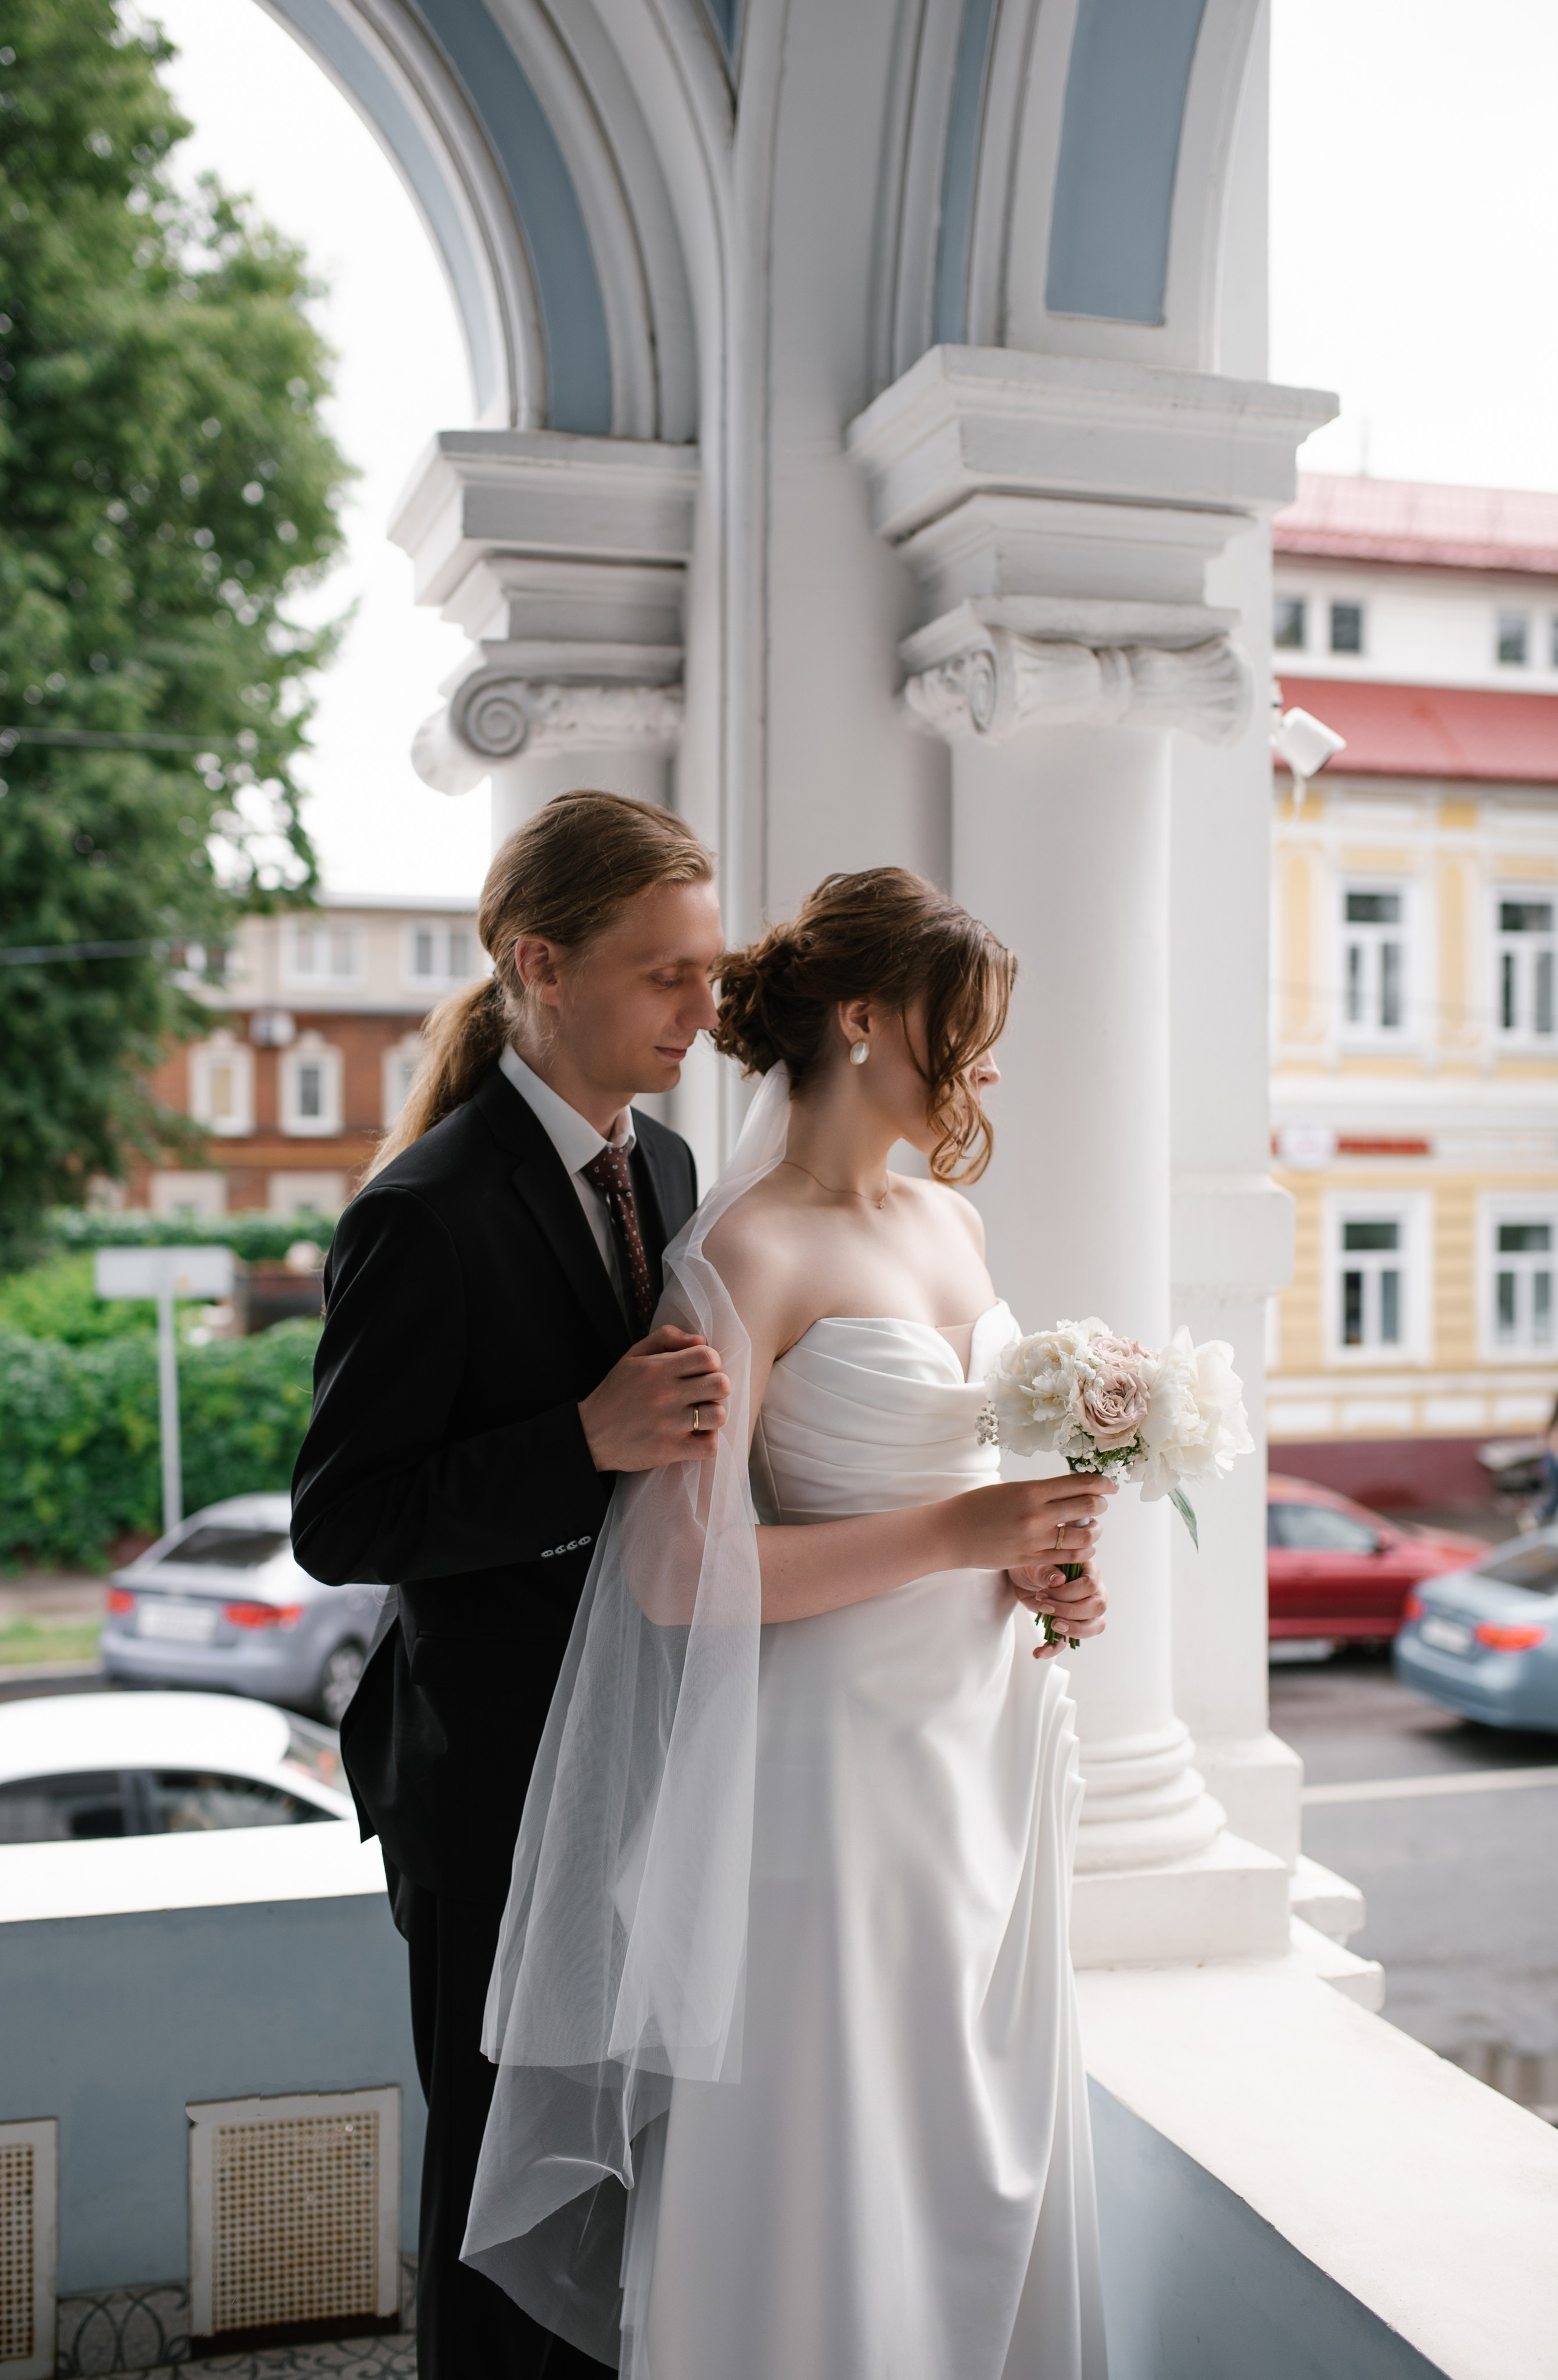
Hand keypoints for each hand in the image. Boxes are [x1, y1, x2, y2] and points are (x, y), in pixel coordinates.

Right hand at [578, 1325, 730, 1472]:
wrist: (589, 1435)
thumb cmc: (615, 1392)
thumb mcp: (632, 1356)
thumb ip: (666, 1338)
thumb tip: (700, 1339)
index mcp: (658, 1368)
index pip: (708, 1357)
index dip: (710, 1363)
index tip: (699, 1372)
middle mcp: (665, 1394)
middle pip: (721, 1385)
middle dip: (716, 1387)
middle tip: (701, 1394)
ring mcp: (669, 1424)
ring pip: (719, 1415)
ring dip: (712, 1415)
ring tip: (698, 1416)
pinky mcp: (669, 1450)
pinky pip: (709, 1446)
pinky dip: (706, 1441)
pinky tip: (694, 1435)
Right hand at [934, 1471, 1116, 1576]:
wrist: (949, 1533)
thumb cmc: (977, 1506)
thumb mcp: (1010, 1489)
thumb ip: (1040, 1493)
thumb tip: (1071, 1492)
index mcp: (1032, 1491)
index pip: (1080, 1483)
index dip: (1103, 1483)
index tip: (1110, 1485)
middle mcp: (1037, 1515)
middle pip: (1089, 1508)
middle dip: (1101, 1505)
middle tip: (1100, 1505)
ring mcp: (1035, 1541)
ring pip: (1085, 1538)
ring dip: (1094, 1532)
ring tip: (1090, 1529)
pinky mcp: (1030, 1561)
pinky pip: (1067, 1559)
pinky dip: (1081, 1552)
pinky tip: (1080, 1548)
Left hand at [1008, 1554, 1107, 1659]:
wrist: (1022, 1574)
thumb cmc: (1034, 1563)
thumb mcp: (1036, 1562)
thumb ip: (1047, 1570)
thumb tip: (1060, 1580)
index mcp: (1088, 1570)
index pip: (1090, 1585)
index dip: (1068, 1593)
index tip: (1043, 1593)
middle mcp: (1092, 1591)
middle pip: (1097, 1607)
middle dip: (1072, 1611)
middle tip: (1046, 1608)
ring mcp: (1083, 1609)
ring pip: (1093, 1626)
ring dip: (1073, 1630)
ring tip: (1051, 1626)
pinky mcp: (1067, 1623)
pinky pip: (1067, 1641)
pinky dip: (1053, 1648)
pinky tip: (1038, 1652)